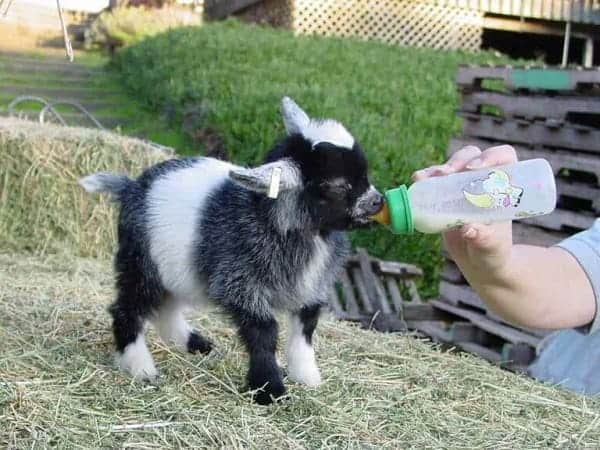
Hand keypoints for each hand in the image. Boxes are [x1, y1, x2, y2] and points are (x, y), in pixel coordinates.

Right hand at [412, 145, 517, 281]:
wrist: (479, 262)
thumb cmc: (493, 252)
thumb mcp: (492, 247)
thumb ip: (483, 238)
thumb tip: (469, 229)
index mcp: (503, 188)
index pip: (503, 158)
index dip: (491, 156)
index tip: (475, 168)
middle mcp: (483, 182)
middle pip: (472, 156)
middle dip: (458, 161)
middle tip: (446, 173)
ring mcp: (462, 187)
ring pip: (451, 166)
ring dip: (438, 168)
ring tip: (424, 178)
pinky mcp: (445, 196)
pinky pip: (434, 181)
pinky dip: (425, 179)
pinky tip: (417, 181)